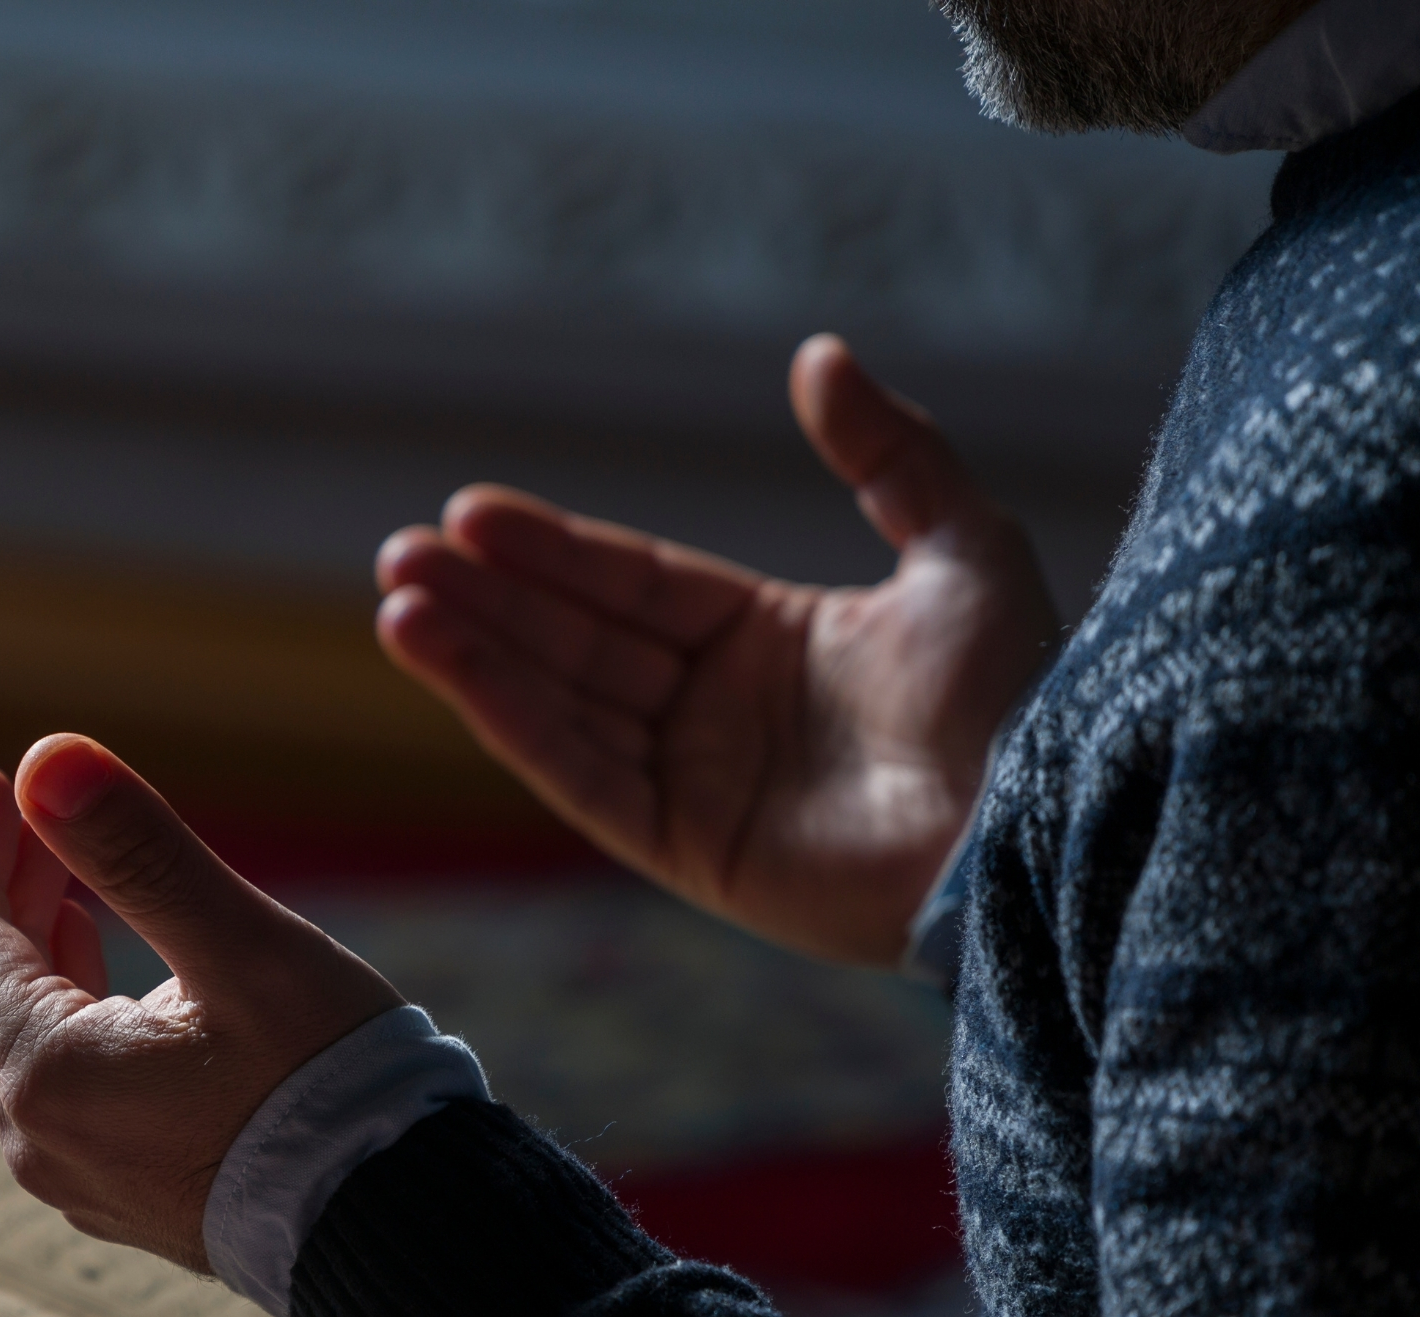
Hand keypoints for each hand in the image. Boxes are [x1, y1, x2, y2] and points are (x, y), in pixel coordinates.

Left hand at [0, 736, 401, 1268]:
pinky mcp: (118, 1187)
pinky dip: (49, 994)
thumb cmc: (330, 1086)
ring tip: (42, 850)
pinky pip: (48, 1075)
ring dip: (16, 933)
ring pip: (8, 1029)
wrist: (396, 1227)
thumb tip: (48, 759)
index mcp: (49, 1074)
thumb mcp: (242, 949)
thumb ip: (139, 853)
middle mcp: (37, 1135)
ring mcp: (72, 1171)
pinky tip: (74, 942)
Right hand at [376, 334, 1056, 965]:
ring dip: (474, 654)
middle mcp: (718, 711)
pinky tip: (448, 667)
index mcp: (771, 640)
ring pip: (559, 703)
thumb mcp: (963, 546)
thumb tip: (817, 354)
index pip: (632, 585)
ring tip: (396, 603)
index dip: (552, 550)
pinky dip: (508, 719)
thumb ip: (889, 453)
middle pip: (576, 640)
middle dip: (487, 598)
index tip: (469, 514)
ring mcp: (696, 782)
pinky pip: (577, 772)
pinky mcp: (684, 849)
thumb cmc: (1019, 696)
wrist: (1032, 827)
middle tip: (400, 554)